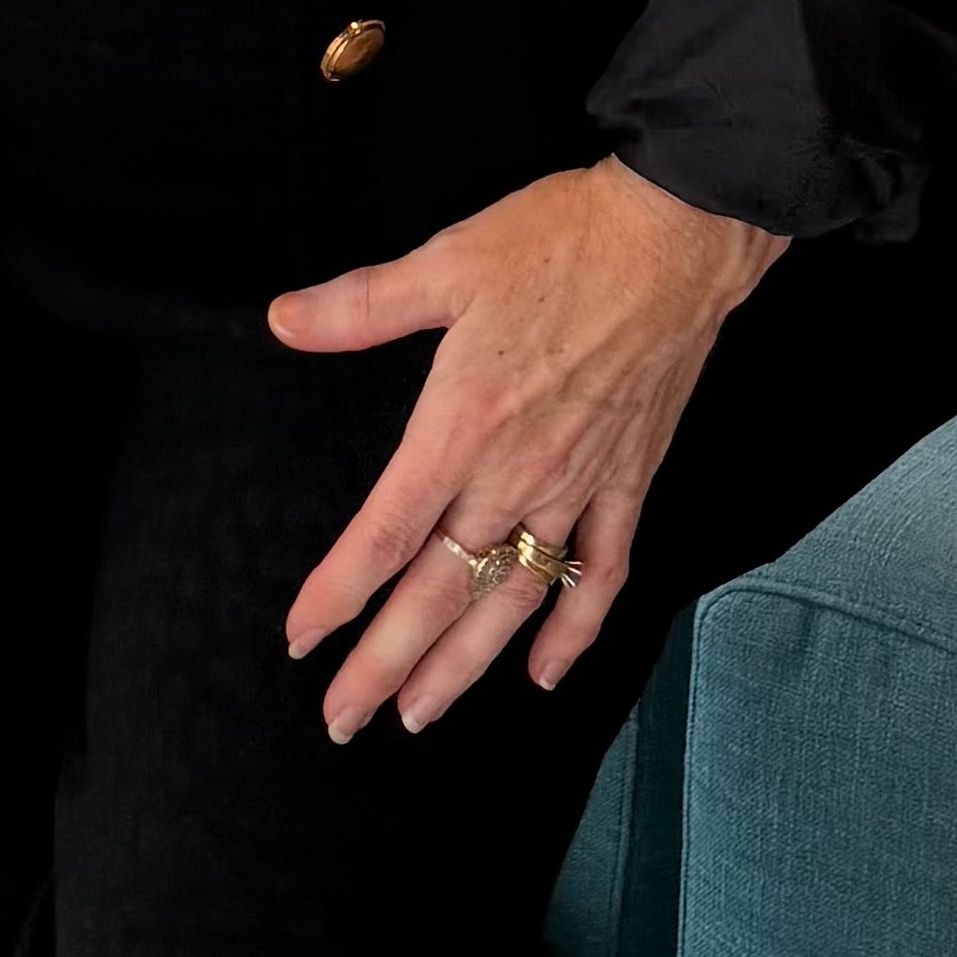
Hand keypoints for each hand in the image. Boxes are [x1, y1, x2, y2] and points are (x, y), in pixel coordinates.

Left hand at [271, 159, 785, 740]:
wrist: (675, 238)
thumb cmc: (559, 241)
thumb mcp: (449, 261)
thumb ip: (363, 304)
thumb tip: (282, 320)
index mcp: (461, 424)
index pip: (385, 534)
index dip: (338, 593)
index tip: (301, 638)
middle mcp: (515, 473)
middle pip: (440, 590)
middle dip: (386, 662)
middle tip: (341, 718)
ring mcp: (578, 485)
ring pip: (513, 600)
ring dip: (464, 664)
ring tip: (420, 715)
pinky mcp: (629, 482)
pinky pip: (601, 574)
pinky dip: (575, 630)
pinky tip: (547, 673)